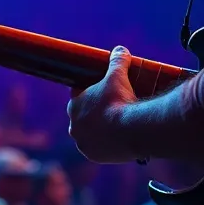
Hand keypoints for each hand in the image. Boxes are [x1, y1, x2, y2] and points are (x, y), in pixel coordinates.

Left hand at [67, 46, 140, 163]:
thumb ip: (117, 61)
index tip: (103, 94)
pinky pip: (96, 150)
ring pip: (88, 135)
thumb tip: (120, 49)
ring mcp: (82, 141)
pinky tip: (114, 142)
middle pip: (83, 117)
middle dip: (93, 114)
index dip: (90, 93)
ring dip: (97, 132)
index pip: (78, 96)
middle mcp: (74, 124)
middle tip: (112, 111)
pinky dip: (103, 147)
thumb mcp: (118, 76)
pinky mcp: (93, 155)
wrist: (130, 129)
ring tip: (114, 128)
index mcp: (74, 105)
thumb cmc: (120, 101)